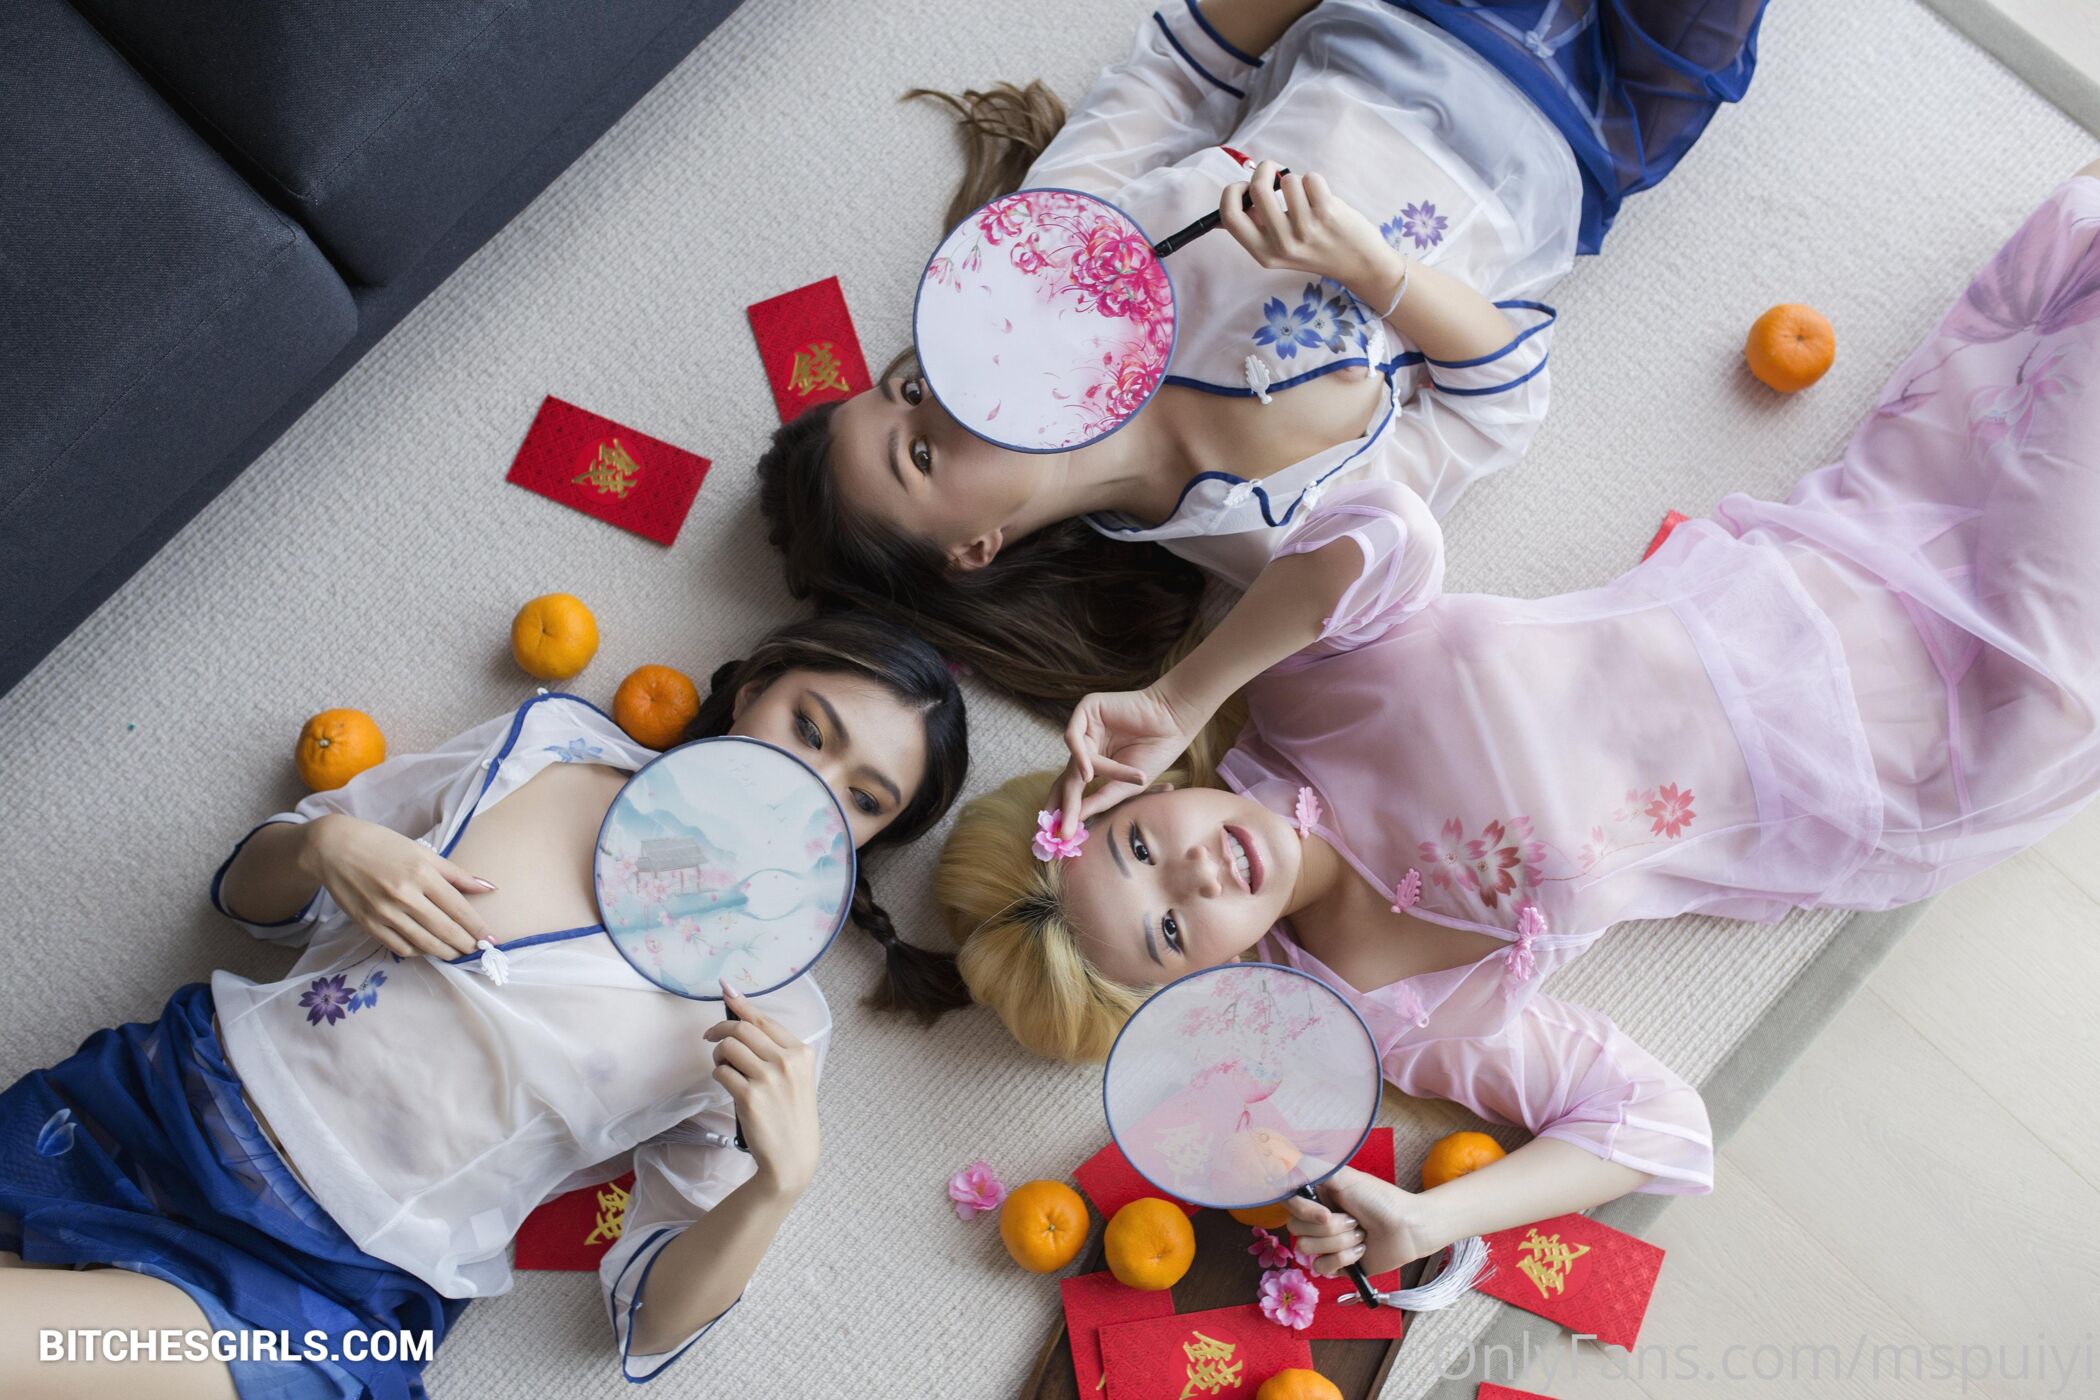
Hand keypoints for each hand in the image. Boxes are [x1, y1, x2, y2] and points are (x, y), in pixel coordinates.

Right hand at [300, 813, 496, 958]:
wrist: (333, 848)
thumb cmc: (382, 845)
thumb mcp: (422, 852)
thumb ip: (456, 873)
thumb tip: (489, 887)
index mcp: (422, 873)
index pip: (458, 908)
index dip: (477, 927)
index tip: (491, 940)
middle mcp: (405, 895)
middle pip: (444, 929)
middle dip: (465, 945)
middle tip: (478, 952)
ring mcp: (384, 912)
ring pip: (424, 943)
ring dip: (445, 952)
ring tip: (457, 954)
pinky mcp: (368, 924)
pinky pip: (399, 947)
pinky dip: (418, 951)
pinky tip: (428, 949)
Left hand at [705, 985, 820, 1199]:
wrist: (792, 1158)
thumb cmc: (792, 1117)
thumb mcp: (798, 1078)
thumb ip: (777, 1052)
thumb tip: (744, 1024)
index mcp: (801, 1052)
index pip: (764, 1020)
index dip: (741, 1004)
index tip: (726, 990)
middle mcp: (786, 1061)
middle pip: (742, 1029)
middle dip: (721, 1029)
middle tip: (711, 1038)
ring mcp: (768, 1078)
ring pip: (729, 1047)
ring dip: (718, 1053)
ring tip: (722, 1064)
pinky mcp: (748, 1096)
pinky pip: (721, 1072)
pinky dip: (719, 1074)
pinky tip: (726, 1083)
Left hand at [1051, 684, 1206, 834]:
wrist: (1173, 723)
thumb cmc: (1155, 753)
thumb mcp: (1126, 786)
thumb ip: (1100, 800)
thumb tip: (1075, 821)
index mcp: (1094, 762)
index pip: (1071, 788)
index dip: (1065, 811)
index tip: (1061, 837)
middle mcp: (1086, 745)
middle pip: (1065, 779)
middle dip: (1063, 805)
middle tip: (1061, 831)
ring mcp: (1085, 728)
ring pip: (1073, 762)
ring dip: (1083, 779)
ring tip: (1094, 785)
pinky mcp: (1086, 710)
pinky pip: (1073, 738)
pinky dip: (1080, 757)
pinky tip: (1089, 772)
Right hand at [1219, 161, 1402, 311]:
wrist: (1358, 263)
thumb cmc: (1316, 249)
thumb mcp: (1280, 250)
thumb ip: (1258, 227)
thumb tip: (1235, 197)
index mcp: (1263, 253)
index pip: (1229, 216)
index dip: (1232, 192)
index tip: (1245, 186)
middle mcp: (1282, 244)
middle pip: (1257, 189)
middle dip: (1264, 170)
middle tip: (1274, 171)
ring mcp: (1305, 228)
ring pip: (1287, 180)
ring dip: (1296, 180)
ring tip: (1306, 196)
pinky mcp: (1326, 213)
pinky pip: (1310, 178)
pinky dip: (1314, 181)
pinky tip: (1320, 197)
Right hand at [1285, 1165, 1445, 1277]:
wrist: (1407, 1228)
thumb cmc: (1380, 1199)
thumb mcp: (1345, 1177)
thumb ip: (1313, 1169)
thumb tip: (1285, 1162)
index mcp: (1316, 1197)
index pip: (1288, 1204)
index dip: (1304, 1211)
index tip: (1326, 1213)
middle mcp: (1316, 1220)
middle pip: (1296, 1229)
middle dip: (1331, 1228)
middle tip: (1354, 1221)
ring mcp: (1324, 1244)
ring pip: (1307, 1250)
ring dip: (1341, 1242)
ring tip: (1361, 1234)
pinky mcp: (1335, 1265)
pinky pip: (1322, 1268)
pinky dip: (1344, 1259)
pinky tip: (1361, 1250)